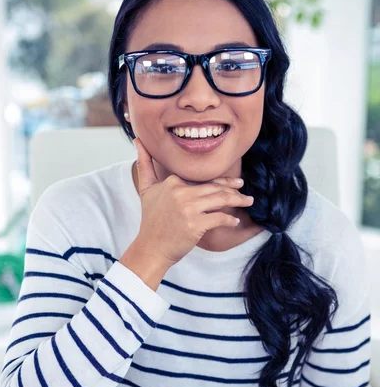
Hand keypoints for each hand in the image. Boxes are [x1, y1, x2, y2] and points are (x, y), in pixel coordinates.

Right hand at [133, 137, 253, 265]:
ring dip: (238, 200)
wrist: (150, 247)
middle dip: (233, 188)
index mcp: (173, 182)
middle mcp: (181, 192)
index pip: (203, 179)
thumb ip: (144, 163)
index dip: (220, 181)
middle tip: (245, 189)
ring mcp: (188, 208)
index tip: (233, 183)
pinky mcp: (195, 224)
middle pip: (214, 187)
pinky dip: (230, 220)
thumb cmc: (151, 220)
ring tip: (248, 201)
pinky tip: (235, 221)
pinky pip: (219, 218)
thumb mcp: (146, 189)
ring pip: (220, 200)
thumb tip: (138, 140)